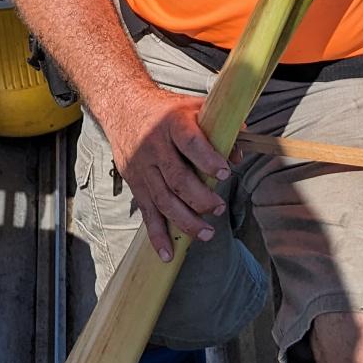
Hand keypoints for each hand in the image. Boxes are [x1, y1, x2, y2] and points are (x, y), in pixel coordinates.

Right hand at [98, 83, 230, 262]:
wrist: (123, 108)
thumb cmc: (167, 111)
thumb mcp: (194, 108)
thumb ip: (220, 129)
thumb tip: (239, 156)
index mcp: (173, 123)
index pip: (191, 142)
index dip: (208, 159)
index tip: (224, 174)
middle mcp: (154, 146)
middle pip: (177, 178)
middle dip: (200, 198)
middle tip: (218, 209)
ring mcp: (143, 167)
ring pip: (163, 200)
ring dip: (185, 221)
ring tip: (206, 234)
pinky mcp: (135, 183)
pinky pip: (147, 213)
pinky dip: (157, 236)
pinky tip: (168, 254)